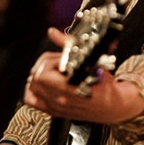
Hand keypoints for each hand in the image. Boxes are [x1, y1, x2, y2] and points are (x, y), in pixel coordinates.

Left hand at [23, 27, 143, 123]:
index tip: (61, 58)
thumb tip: (53, 32)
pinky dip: (33, 89)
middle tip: (57, 62)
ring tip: (51, 70)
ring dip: (38, 75)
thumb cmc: (104, 85)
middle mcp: (59, 100)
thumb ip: (68, 46)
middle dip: (44, 65)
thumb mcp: (90, 61)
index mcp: (68, 89)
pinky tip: (43, 82)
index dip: (49, 60)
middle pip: (35, 78)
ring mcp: (55, 107)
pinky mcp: (54, 111)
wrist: (112, 105)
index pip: (43, 73)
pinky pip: (31, 100)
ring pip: (31, 88)